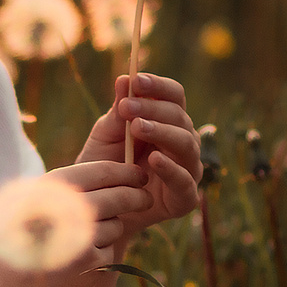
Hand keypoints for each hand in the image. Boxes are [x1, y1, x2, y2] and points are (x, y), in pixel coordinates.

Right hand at [40, 160, 156, 270]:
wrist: (12, 278)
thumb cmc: (29, 231)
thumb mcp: (42, 197)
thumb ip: (75, 183)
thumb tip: (124, 168)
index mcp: (54, 186)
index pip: (103, 171)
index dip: (127, 172)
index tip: (139, 175)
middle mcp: (67, 208)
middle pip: (118, 197)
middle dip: (137, 197)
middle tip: (145, 198)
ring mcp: (78, 236)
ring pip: (116, 225)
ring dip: (112, 228)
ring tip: (88, 233)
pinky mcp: (88, 262)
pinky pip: (110, 250)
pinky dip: (102, 251)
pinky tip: (81, 255)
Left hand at [74, 73, 200, 238]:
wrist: (99, 207)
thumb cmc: (106, 165)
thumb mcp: (106, 135)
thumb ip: (118, 112)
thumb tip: (124, 79)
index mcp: (168, 122)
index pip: (174, 96)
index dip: (158, 86)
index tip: (136, 80)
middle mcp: (183, 142)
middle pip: (179, 117)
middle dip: (153, 109)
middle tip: (127, 107)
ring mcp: (188, 169)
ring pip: (186, 144)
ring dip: (162, 132)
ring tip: (138, 127)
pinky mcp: (185, 197)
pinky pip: (184, 180)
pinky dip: (170, 169)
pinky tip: (153, 159)